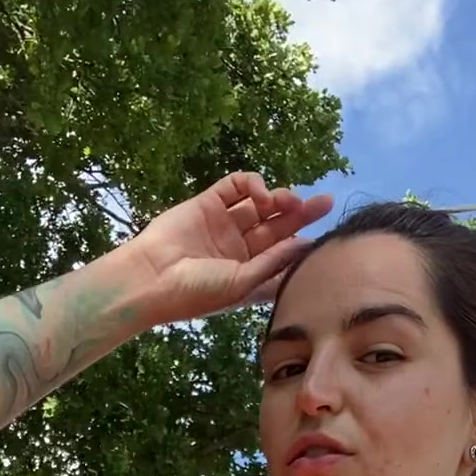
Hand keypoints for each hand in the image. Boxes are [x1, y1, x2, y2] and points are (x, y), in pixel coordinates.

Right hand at [126, 171, 332, 323]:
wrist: (152, 278)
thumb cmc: (197, 292)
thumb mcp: (243, 283)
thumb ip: (274, 262)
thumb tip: (304, 244)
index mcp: (249, 274)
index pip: (283, 255)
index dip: (303, 244)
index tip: (323, 238)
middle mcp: (239, 249)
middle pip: (277, 226)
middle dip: (301, 214)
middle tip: (324, 202)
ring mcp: (223, 225)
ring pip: (259, 205)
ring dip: (278, 199)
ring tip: (285, 201)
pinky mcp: (208, 203)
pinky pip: (235, 186)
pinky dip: (252, 184)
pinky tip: (259, 194)